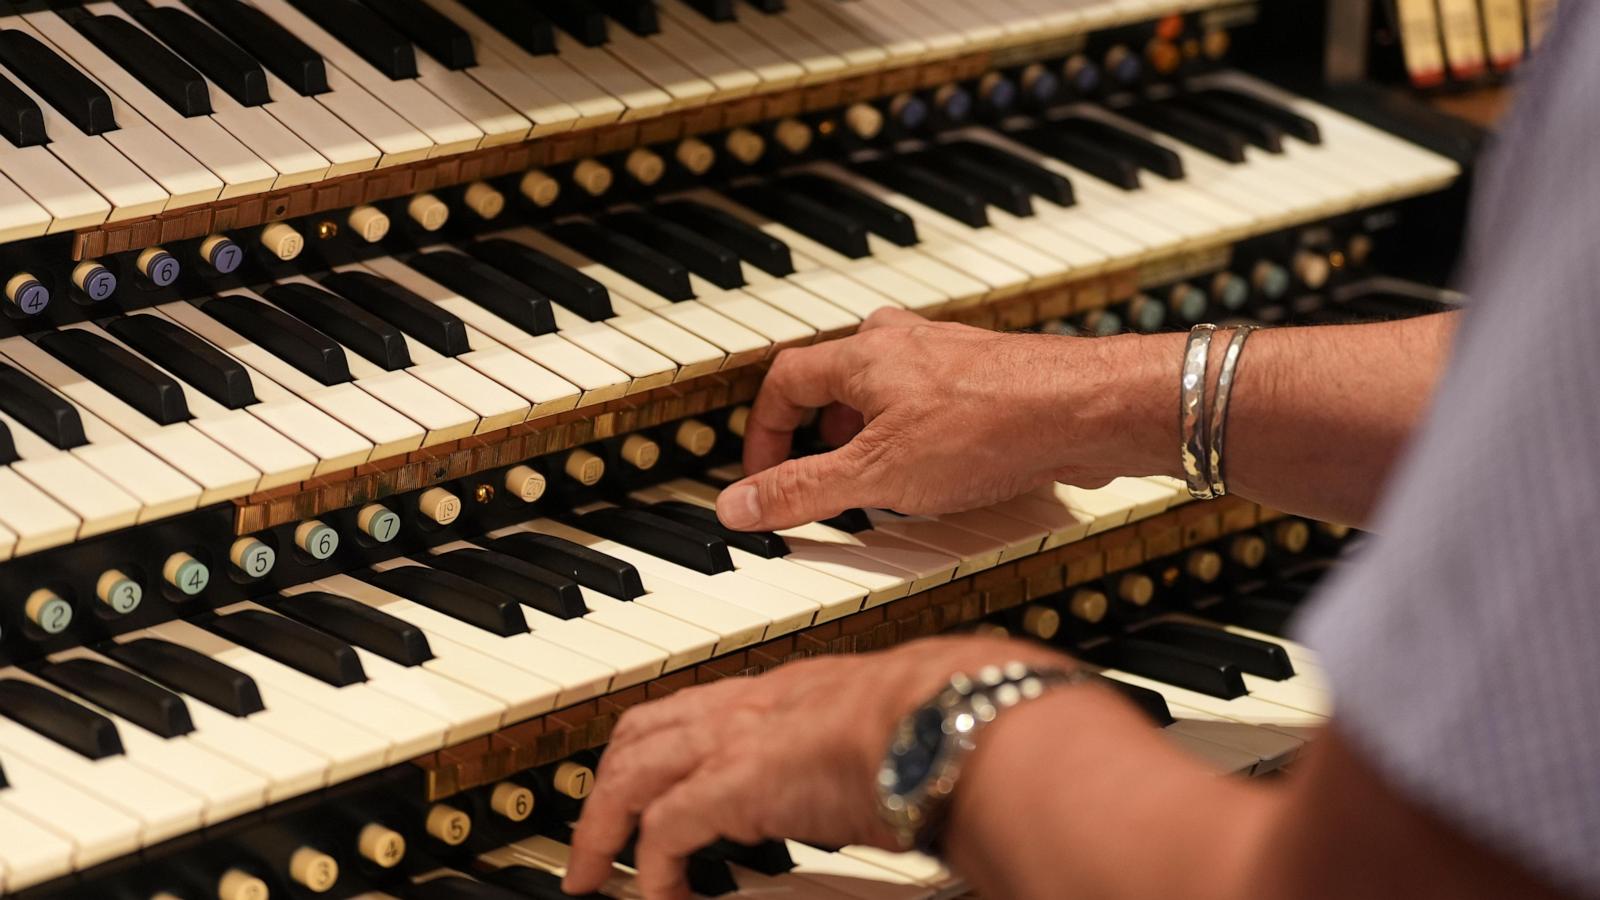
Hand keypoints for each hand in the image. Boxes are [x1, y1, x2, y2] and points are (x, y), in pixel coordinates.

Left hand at [562, 636, 1073, 899]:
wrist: (951, 716)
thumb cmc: (947, 717)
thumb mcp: (893, 728)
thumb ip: (874, 749)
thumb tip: (900, 783)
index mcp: (788, 691)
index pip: (700, 706)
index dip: (664, 742)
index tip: (651, 777)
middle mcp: (749, 706)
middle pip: (643, 729)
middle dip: (608, 777)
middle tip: (595, 828)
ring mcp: (736, 741)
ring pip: (631, 771)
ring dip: (600, 824)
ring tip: (592, 872)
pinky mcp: (733, 787)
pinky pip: (661, 829)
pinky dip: (649, 868)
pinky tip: (657, 897)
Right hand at [715, 308, 1178, 531]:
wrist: (1086, 410)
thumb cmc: (990, 428)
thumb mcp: (876, 475)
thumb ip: (802, 491)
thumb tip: (736, 505)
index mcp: (862, 354)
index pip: (785, 380)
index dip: (764, 431)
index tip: (762, 473)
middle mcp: (902, 342)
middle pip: (834, 377)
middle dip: (816, 430)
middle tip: (816, 471)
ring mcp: (948, 354)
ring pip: (884, 386)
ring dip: (867, 430)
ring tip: (874, 476)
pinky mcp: (988, 374)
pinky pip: (929, 398)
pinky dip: (913, 431)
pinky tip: (937, 469)